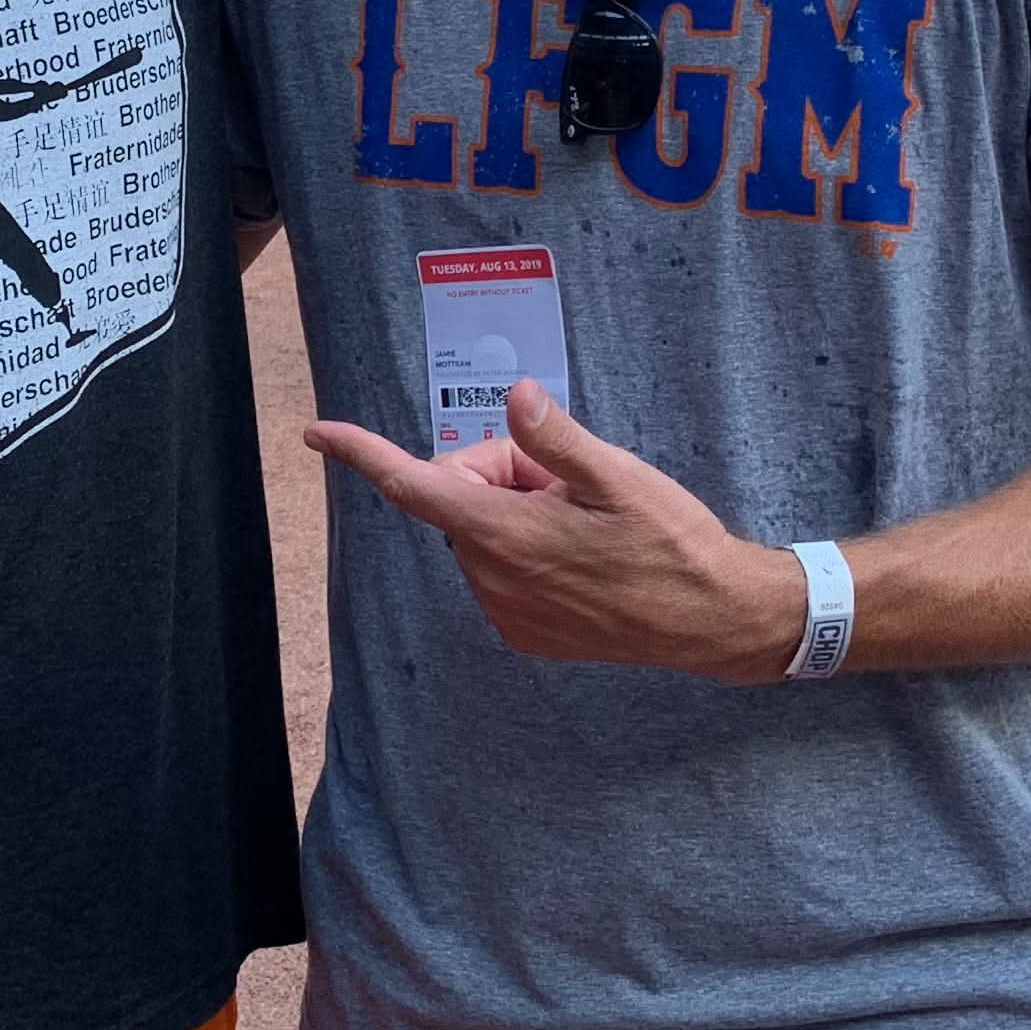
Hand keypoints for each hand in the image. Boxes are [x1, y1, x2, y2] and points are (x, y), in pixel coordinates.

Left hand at [306, 381, 807, 681]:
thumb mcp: (618, 475)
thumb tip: (514, 396)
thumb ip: (555, 438)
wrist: (712, 619)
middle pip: (463, 497)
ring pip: (484, 534)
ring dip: (519, 515)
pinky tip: (585, 556)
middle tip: (570, 481)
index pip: (415, 486)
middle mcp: (494, 579)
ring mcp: (508, 612)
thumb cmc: (670, 542)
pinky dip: (529, 551)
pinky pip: (503, 571)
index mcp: (508, 534)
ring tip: (587, 523)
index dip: (363, 455)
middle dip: (503, 474)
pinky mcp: (526, 632)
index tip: (318, 433)